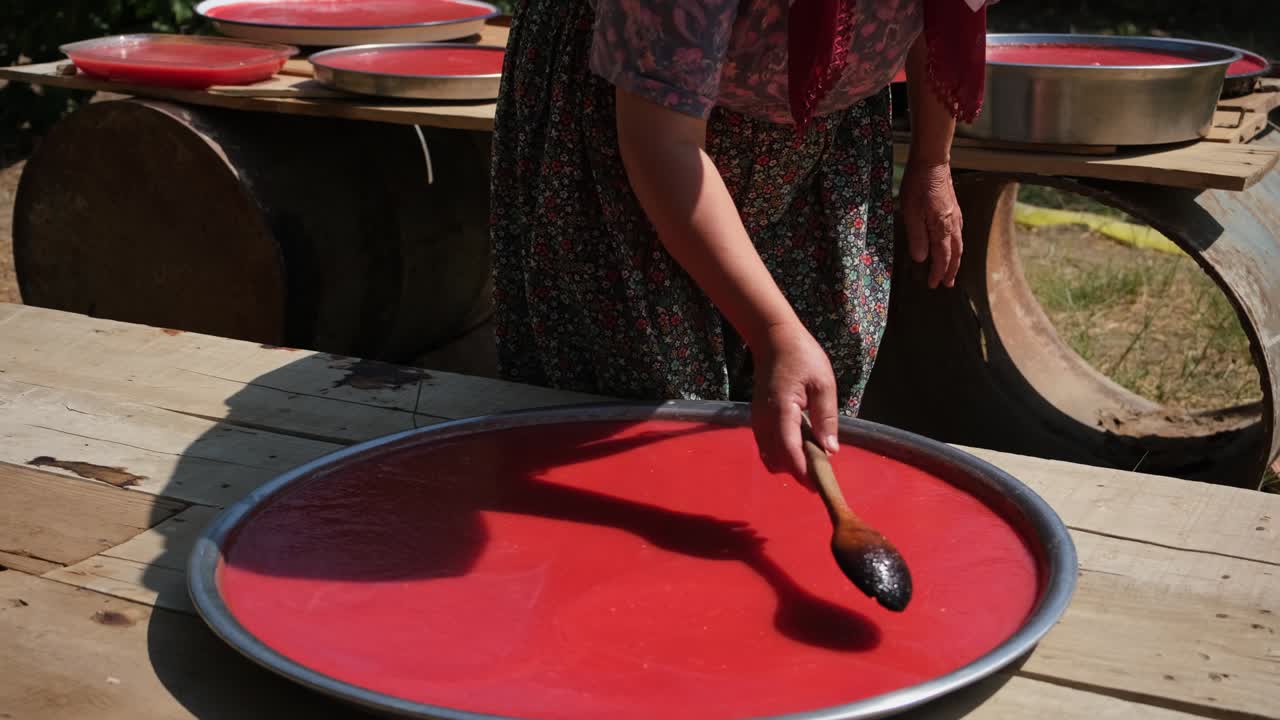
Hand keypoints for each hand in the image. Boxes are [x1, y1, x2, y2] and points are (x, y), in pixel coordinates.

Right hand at [751, 322, 839, 481]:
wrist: (773, 340)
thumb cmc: (802, 357)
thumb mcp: (823, 384)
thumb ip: (826, 417)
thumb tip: (831, 450)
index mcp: (782, 410)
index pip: (789, 451)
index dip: (803, 471)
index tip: (819, 486)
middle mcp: (764, 420)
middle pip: (776, 460)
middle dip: (797, 472)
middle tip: (821, 474)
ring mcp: (758, 420)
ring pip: (769, 457)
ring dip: (788, 465)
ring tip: (812, 461)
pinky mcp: (757, 419)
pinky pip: (766, 447)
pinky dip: (780, 455)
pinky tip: (799, 448)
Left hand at [900, 159, 962, 288]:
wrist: (932, 161)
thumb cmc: (918, 184)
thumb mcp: (910, 211)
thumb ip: (916, 236)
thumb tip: (921, 259)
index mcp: (941, 227)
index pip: (942, 257)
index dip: (938, 272)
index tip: (933, 284)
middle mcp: (952, 224)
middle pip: (955, 253)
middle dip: (951, 270)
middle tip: (948, 284)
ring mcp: (955, 215)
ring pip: (959, 244)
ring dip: (956, 259)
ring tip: (952, 270)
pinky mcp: (954, 208)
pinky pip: (958, 233)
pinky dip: (956, 245)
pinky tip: (953, 245)